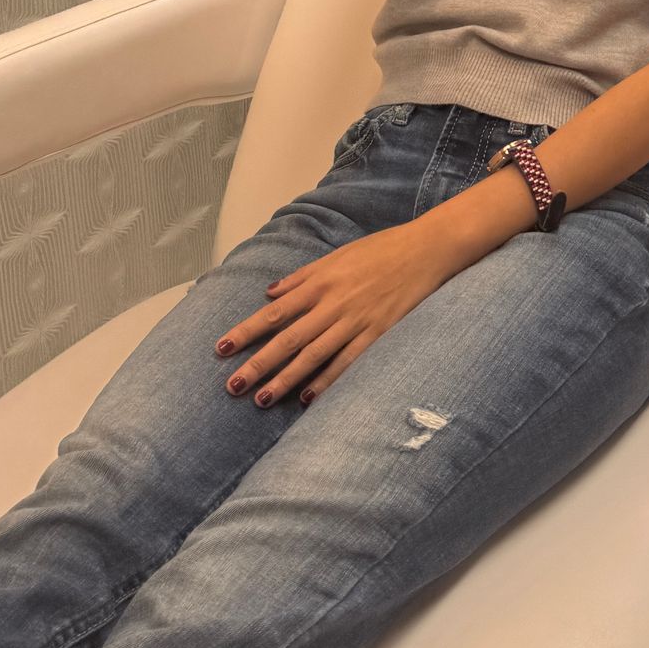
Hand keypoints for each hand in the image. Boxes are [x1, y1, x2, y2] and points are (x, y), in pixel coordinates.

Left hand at [217, 222, 459, 406]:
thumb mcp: (338, 254)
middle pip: (289, 339)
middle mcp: (334, 303)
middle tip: (233, 386)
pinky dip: (328, 380)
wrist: (427, 248)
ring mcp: (357, 320)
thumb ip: (302, 277)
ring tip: (262, 399)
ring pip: (314, 355)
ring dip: (286, 378)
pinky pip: (349, 361)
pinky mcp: (380, 333)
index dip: (246, 331)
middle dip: (258, 363)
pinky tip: (308, 398)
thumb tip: (270, 293)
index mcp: (321, 282)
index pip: (275, 312)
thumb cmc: (381, 249)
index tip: (221, 348)